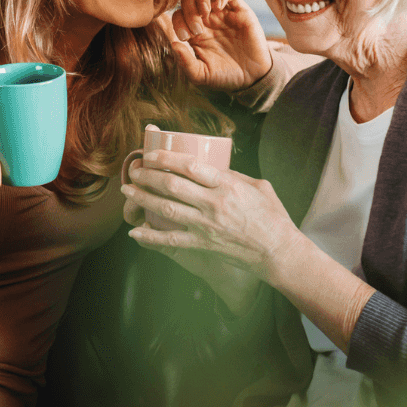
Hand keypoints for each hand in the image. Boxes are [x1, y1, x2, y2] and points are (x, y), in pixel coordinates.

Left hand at [121, 149, 301, 283]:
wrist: (279, 252)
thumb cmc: (272, 217)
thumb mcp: (258, 186)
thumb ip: (233, 176)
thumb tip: (212, 167)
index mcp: (228, 185)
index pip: (191, 166)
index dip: (166, 158)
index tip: (151, 154)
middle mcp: (214, 204)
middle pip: (172, 185)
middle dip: (148, 176)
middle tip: (134, 170)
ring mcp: (206, 226)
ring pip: (166, 209)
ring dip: (143, 198)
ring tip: (127, 190)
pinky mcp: (203, 244)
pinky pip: (171, 240)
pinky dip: (150, 237)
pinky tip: (135, 232)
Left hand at [155, 0, 272, 92]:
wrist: (251, 77)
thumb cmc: (224, 75)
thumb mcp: (201, 74)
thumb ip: (185, 62)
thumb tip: (173, 44)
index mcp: (194, 32)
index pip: (178, 15)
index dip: (177, 22)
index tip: (186, 38)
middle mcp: (206, 20)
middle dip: (188, 11)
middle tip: (197, 30)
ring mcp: (222, 14)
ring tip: (205, 13)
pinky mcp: (240, 11)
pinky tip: (219, 8)